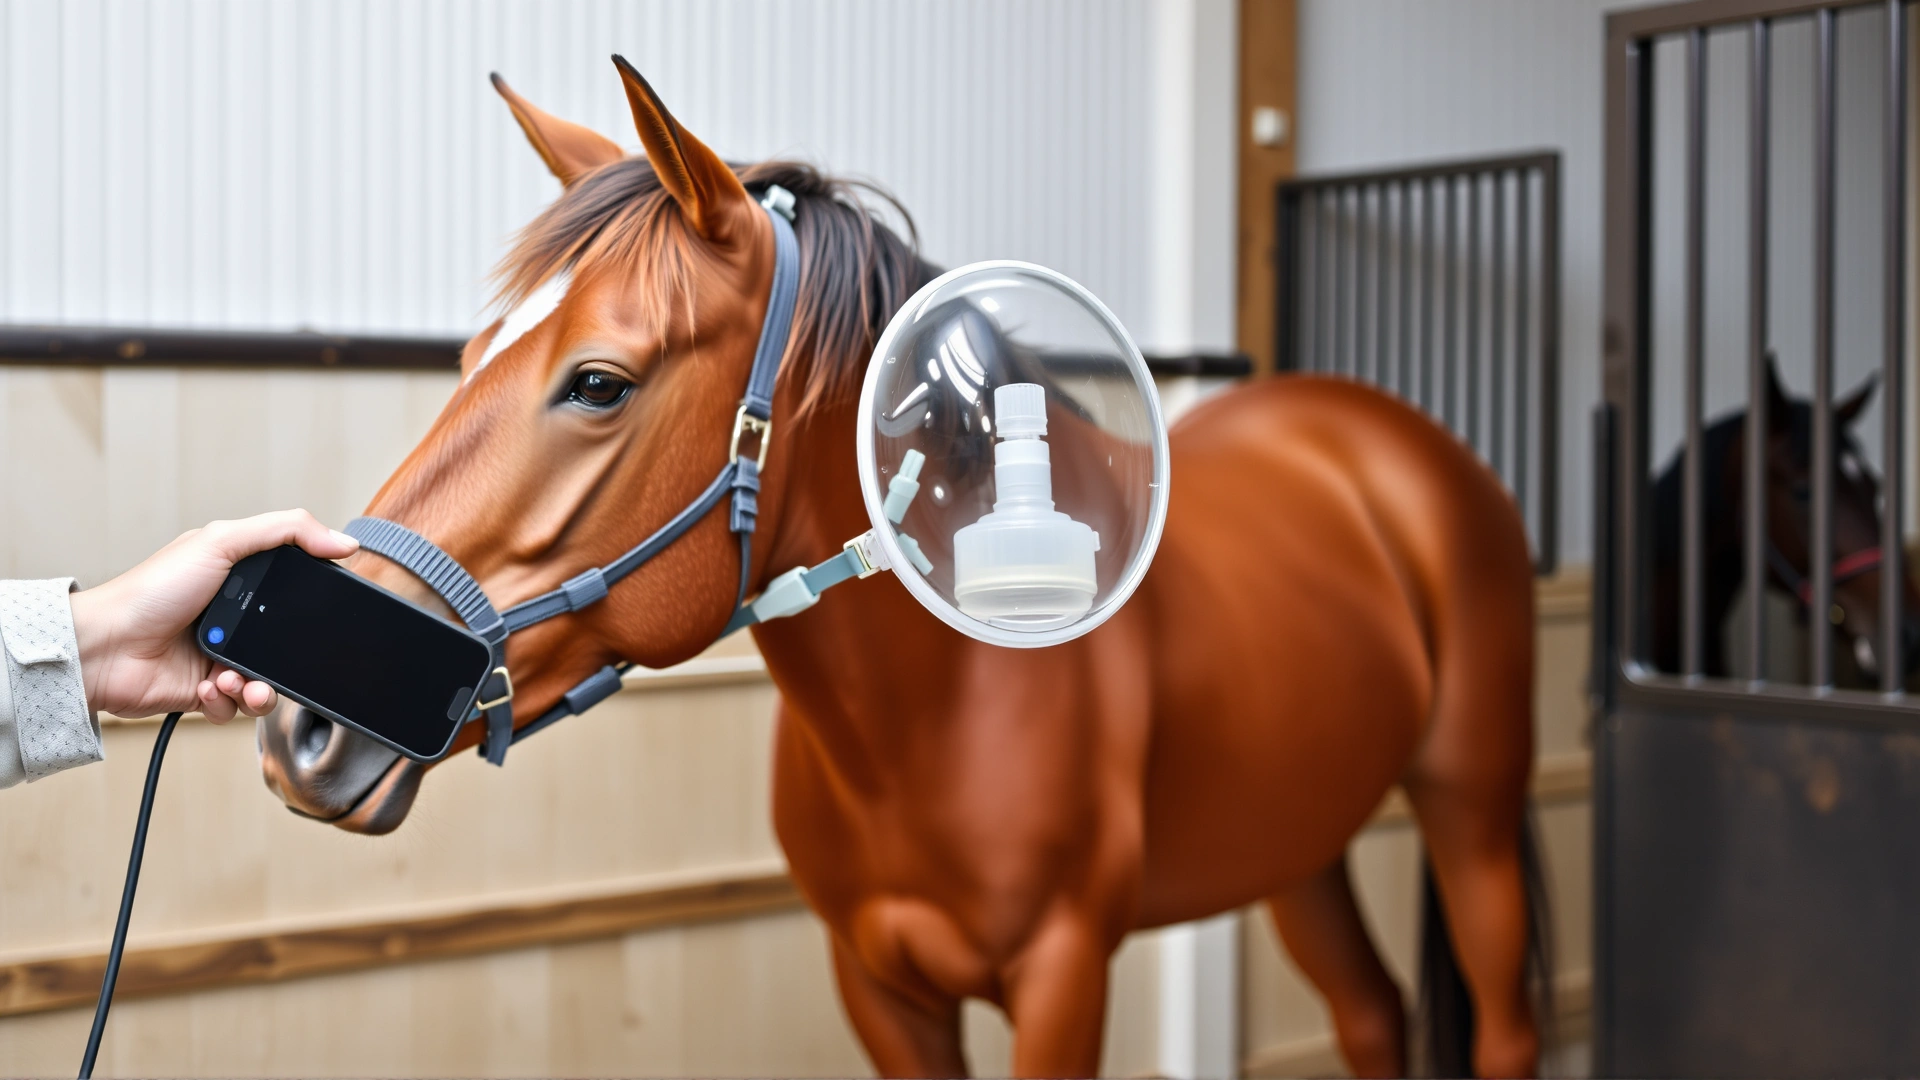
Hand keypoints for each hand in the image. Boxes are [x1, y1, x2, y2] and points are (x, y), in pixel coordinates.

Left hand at [68, 510, 359, 721]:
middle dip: (288, 659)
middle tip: (279, 659)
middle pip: (288, 645)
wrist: (104, 649)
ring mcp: (221, 658)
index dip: (311, 603)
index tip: (324, 611)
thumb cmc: (148, 593)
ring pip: (268, 683)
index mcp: (240, 581)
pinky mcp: (207, 693)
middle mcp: (234, 621)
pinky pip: (239, 708)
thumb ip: (286, 532)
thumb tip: (343, 541)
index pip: (295, 591)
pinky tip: (210, 687)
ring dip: (259, 689)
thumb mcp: (221, 541)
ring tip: (238, 682)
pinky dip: (228, 702)